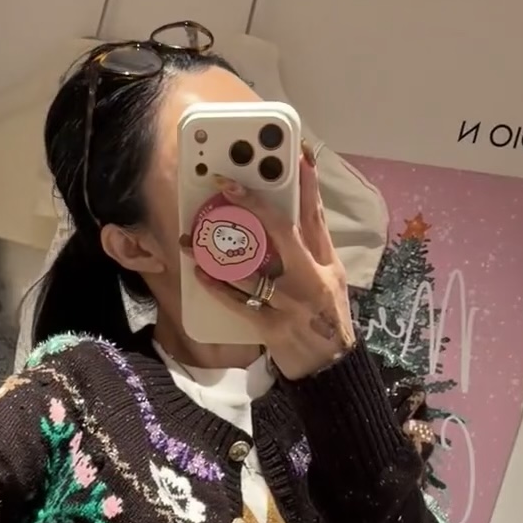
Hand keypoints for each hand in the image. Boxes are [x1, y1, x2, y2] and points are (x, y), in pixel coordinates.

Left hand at [198, 148, 356, 380]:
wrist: (329, 366)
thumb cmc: (326, 314)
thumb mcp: (330, 274)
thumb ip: (313, 238)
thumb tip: (298, 197)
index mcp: (325, 262)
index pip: (314, 216)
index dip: (303, 185)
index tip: (293, 155)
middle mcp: (310, 278)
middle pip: (281, 233)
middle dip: (252, 205)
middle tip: (224, 185)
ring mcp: (290, 304)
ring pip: (251, 269)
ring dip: (218, 251)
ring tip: (192, 236)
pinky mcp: (272, 328)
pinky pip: (240, 304)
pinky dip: (218, 288)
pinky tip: (200, 272)